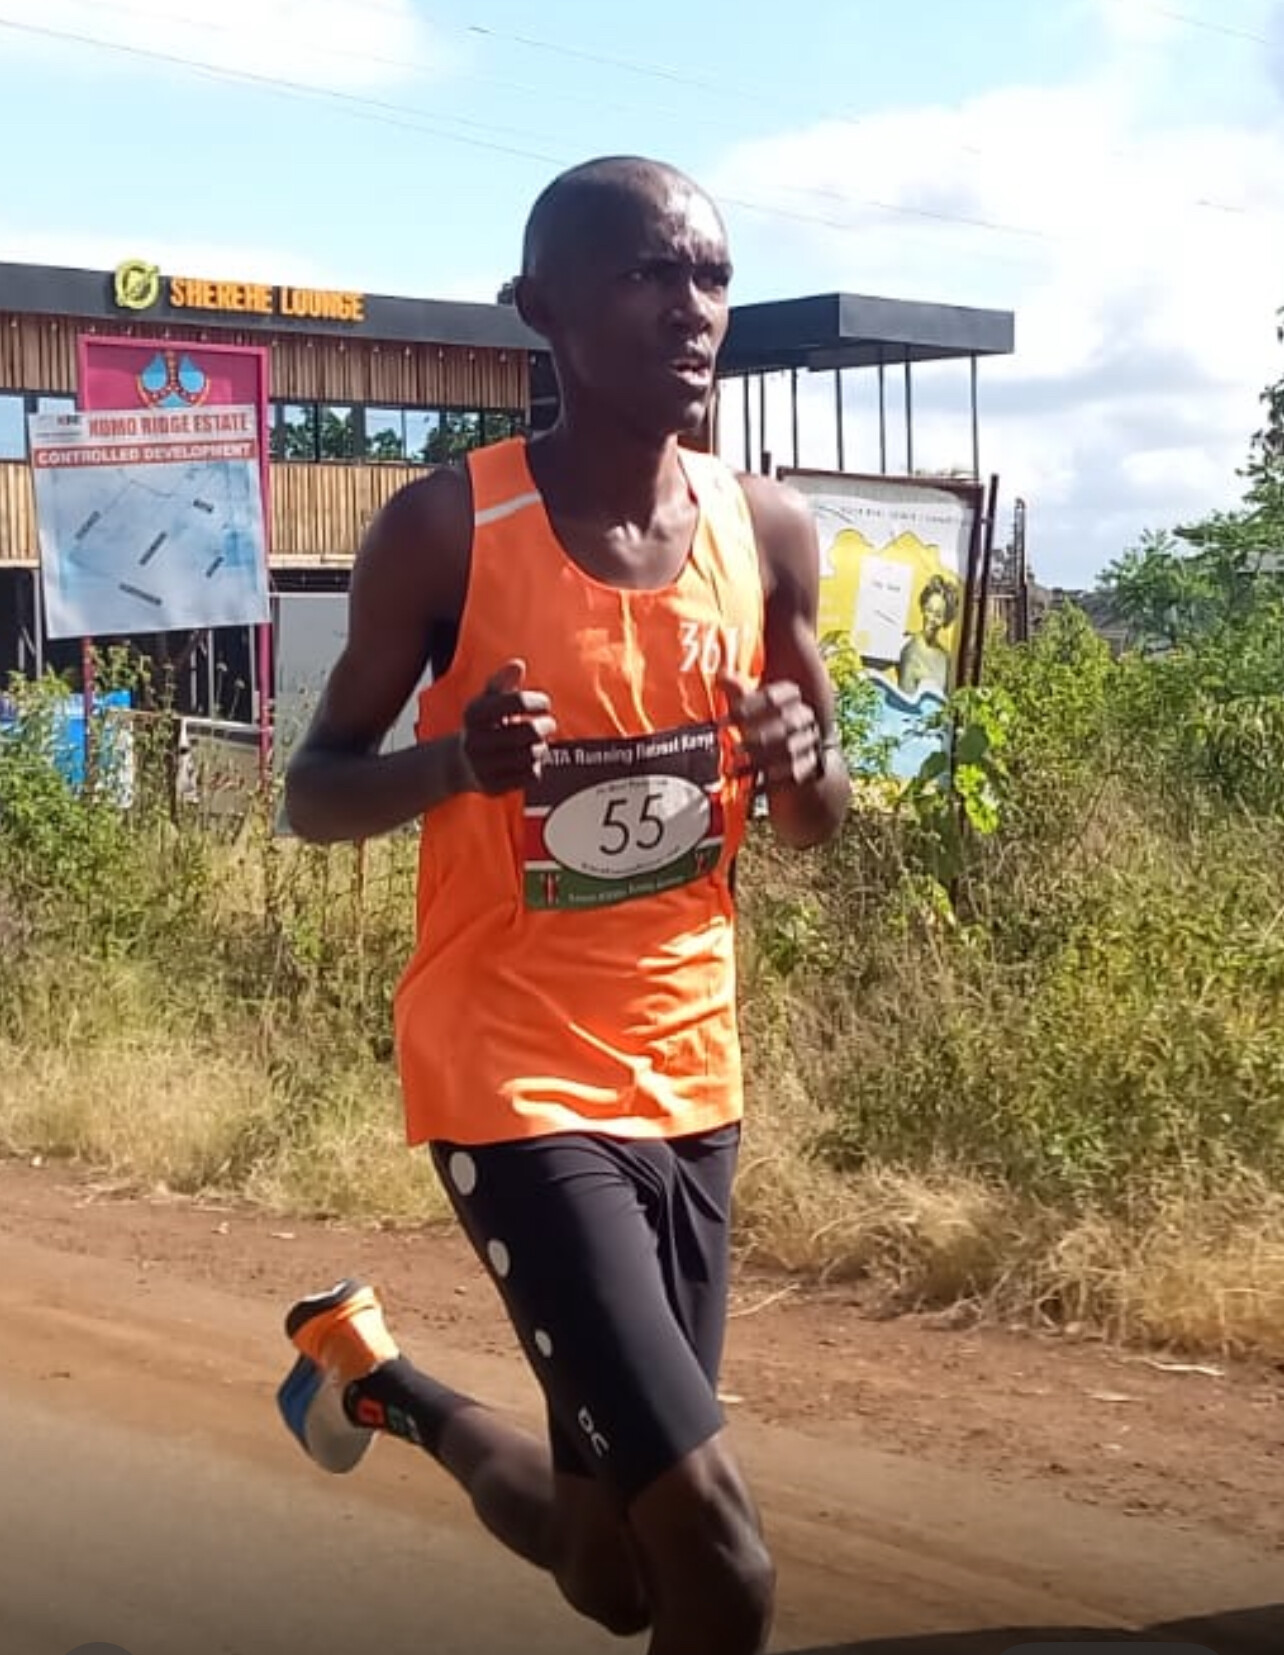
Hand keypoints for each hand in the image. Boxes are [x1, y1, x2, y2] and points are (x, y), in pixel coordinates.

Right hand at [459, 659, 557, 794]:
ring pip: (532, 755)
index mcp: (474, 713)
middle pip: (530, 732)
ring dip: (541, 747)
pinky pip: (531, 776)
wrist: (460, 763)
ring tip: (536, 743)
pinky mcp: (493, 787)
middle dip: (546, 726)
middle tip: (549, 724)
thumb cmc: (484, 724)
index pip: (517, 702)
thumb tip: (518, 665)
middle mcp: (474, 740)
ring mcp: (482, 766)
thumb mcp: (488, 699)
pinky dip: (535, 766)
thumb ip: (503, 681)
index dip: (537, 701)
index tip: (544, 703)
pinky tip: (528, 760)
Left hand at [721, 673, 822, 788]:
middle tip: (731, 748)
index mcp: (793, 696)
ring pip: (789, 750)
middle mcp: (805, 717)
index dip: (747, 708)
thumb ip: (739, 691)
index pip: (774, 697)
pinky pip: (792, 773)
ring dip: (760, 759)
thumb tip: (719, 675)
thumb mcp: (753, 706)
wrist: (795, 753)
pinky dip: (769, 780)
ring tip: (734, 767)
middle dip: (756, 736)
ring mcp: (810, 742)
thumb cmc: (765, 722)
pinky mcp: (809, 766)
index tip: (723, 721)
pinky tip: (748, 785)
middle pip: (785, 724)